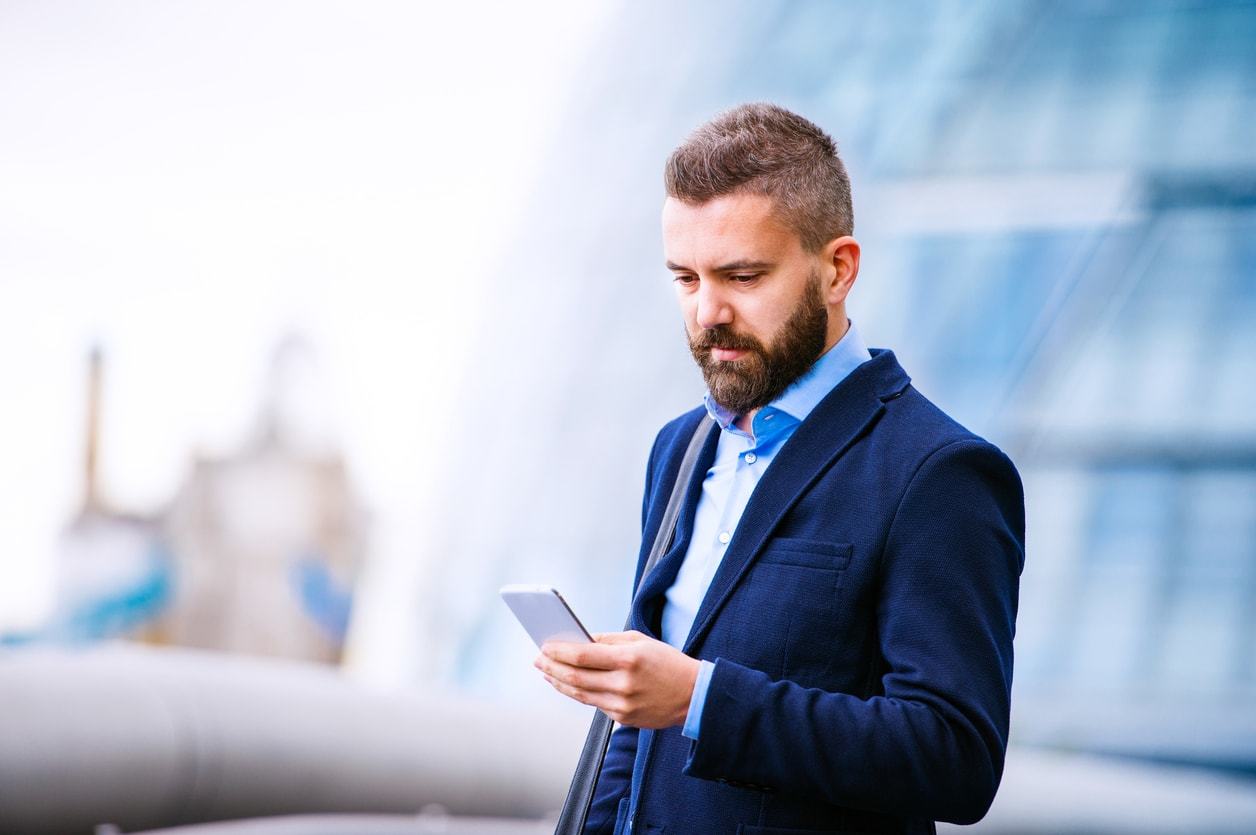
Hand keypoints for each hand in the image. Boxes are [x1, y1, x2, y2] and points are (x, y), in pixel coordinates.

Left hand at [535, 630, 700, 728]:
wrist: (694, 695)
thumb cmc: (667, 663)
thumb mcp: (640, 641)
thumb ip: (608, 640)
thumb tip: (580, 640)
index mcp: (628, 659)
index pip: (583, 655)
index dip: (559, 651)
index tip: (544, 646)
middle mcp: (624, 684)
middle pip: (576, 677)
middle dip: (552, 668)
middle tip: (538, 660)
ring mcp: (623, 704)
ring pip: (580, 694)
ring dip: (559, 682)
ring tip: (547, 672)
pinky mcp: (623, 718)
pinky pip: (594, 704)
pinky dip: (578, 693)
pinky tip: (568, 684)